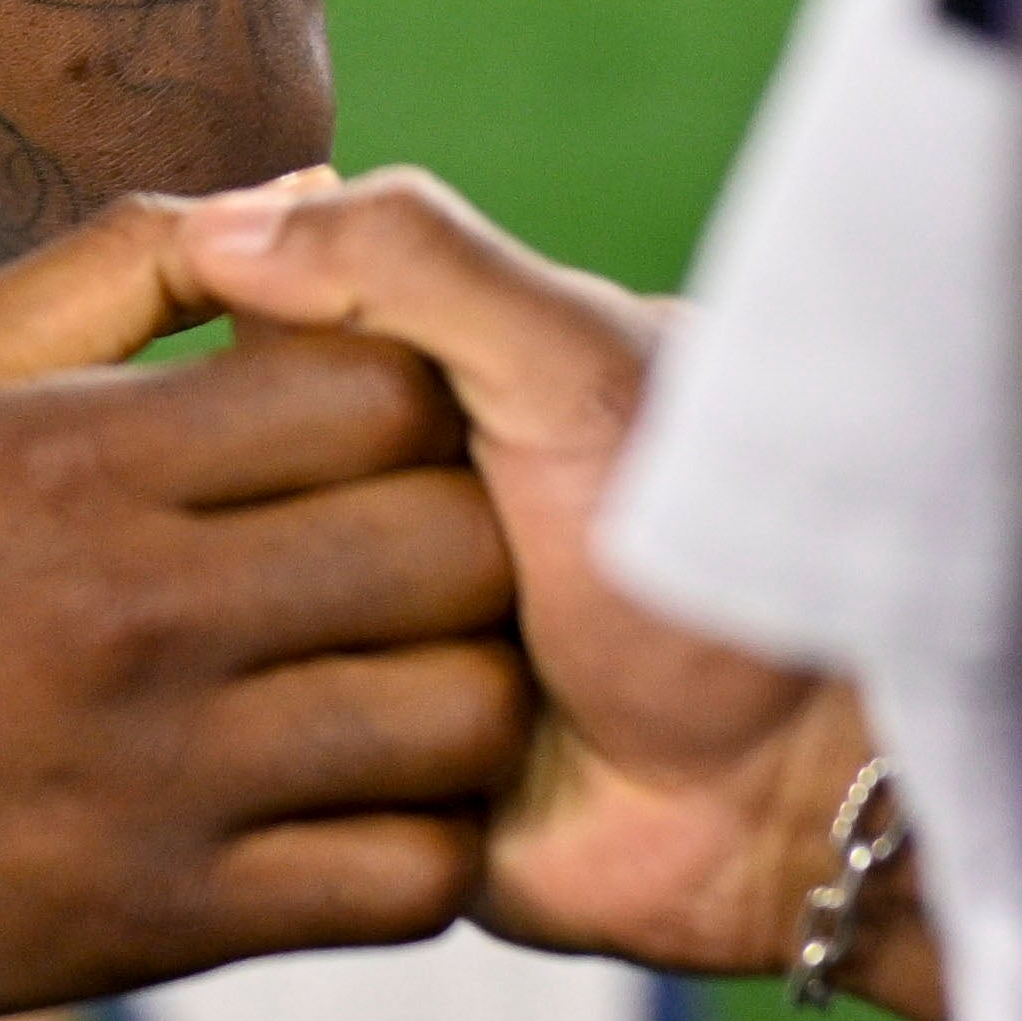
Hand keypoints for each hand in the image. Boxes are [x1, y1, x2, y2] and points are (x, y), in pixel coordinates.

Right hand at [0, 196, 524, 1013]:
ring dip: (467, 694)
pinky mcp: (164, 924)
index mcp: (77, 459)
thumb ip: (116, 264)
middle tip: (418, 551)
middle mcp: (134, 615)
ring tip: (408, 673)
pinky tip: (361, 799)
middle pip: (452, 549)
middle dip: (470, 536)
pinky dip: (421, 845)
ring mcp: (159, 780)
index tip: (371, 425)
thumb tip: (305, 187)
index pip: (382, 391)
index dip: (414, 394)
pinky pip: (400, 885)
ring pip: (457, 721)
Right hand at [164, 168, 870, 980]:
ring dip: (374, 676)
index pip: (247, 369)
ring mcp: (355, 662)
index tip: (432, 438)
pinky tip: (462, 769)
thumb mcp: (573, 361)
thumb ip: (410, 260)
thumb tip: (213, 225)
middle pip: (238, 516)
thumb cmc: (716, 539)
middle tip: (514, 571)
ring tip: (518, 679)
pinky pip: (293, 787)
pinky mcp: (362, 795)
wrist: (809, 778)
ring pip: (253, 656)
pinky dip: (366, 782)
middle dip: (362, 552)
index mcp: (393, 397)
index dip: (308, 404)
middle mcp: (358, 524)